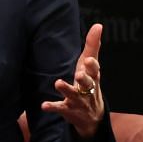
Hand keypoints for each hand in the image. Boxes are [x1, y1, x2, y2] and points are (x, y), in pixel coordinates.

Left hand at [42, 22, 105, 137]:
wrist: (92, 116)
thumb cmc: (90, 84)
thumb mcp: (92, 66)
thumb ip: (93, 46)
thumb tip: (98, 25)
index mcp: (93, 77)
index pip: (95, 70)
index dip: (93, 66)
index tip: (89, 60)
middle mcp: (88, 89)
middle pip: (88, 83)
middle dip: (84, 79)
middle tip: (80, 74)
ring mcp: (78, 100)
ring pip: (73, 95)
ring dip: (66, 89)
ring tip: (58, 83)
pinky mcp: (68, 110)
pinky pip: (60, 108)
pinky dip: (52, 107)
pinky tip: (44, 105)